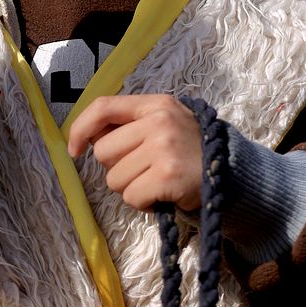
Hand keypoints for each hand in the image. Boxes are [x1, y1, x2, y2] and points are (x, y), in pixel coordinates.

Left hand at [67, 94, 201, 211]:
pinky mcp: (167, 176)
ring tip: (155, 181)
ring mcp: (163, 148)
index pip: (103, 107)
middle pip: (103, 150)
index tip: (74, 149)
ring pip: (114, 178)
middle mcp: (158, 121)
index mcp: (154, 104)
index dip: (80, 128)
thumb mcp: (163, 122)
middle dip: (116, 166)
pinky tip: (161, 194)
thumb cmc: (189, 149)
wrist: (231, 173)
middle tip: (142, 169)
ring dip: (130, 187)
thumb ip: (130, 124)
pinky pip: (131, 196)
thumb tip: (87, 136)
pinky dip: (142, 202)